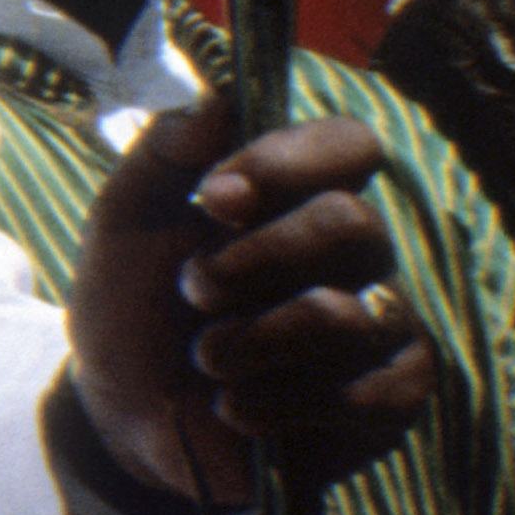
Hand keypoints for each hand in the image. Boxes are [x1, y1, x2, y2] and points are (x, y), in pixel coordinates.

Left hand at [64, 102, 430, 511]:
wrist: (123, 413)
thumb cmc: (133, 306)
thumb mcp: (124, 226)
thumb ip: (162, 157)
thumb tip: (218, 100)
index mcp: (298, 198)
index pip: (347, 145)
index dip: (286, 164)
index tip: (214, 198)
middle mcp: (355, 254)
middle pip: (350, 224)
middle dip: (253, 261)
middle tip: (194, 290)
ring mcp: (382, 325)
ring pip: (350, 313)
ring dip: (253, 340)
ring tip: (205, 358)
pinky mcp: (391, 398)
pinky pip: (372, 392)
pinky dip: (283, 403)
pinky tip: (237, 409)